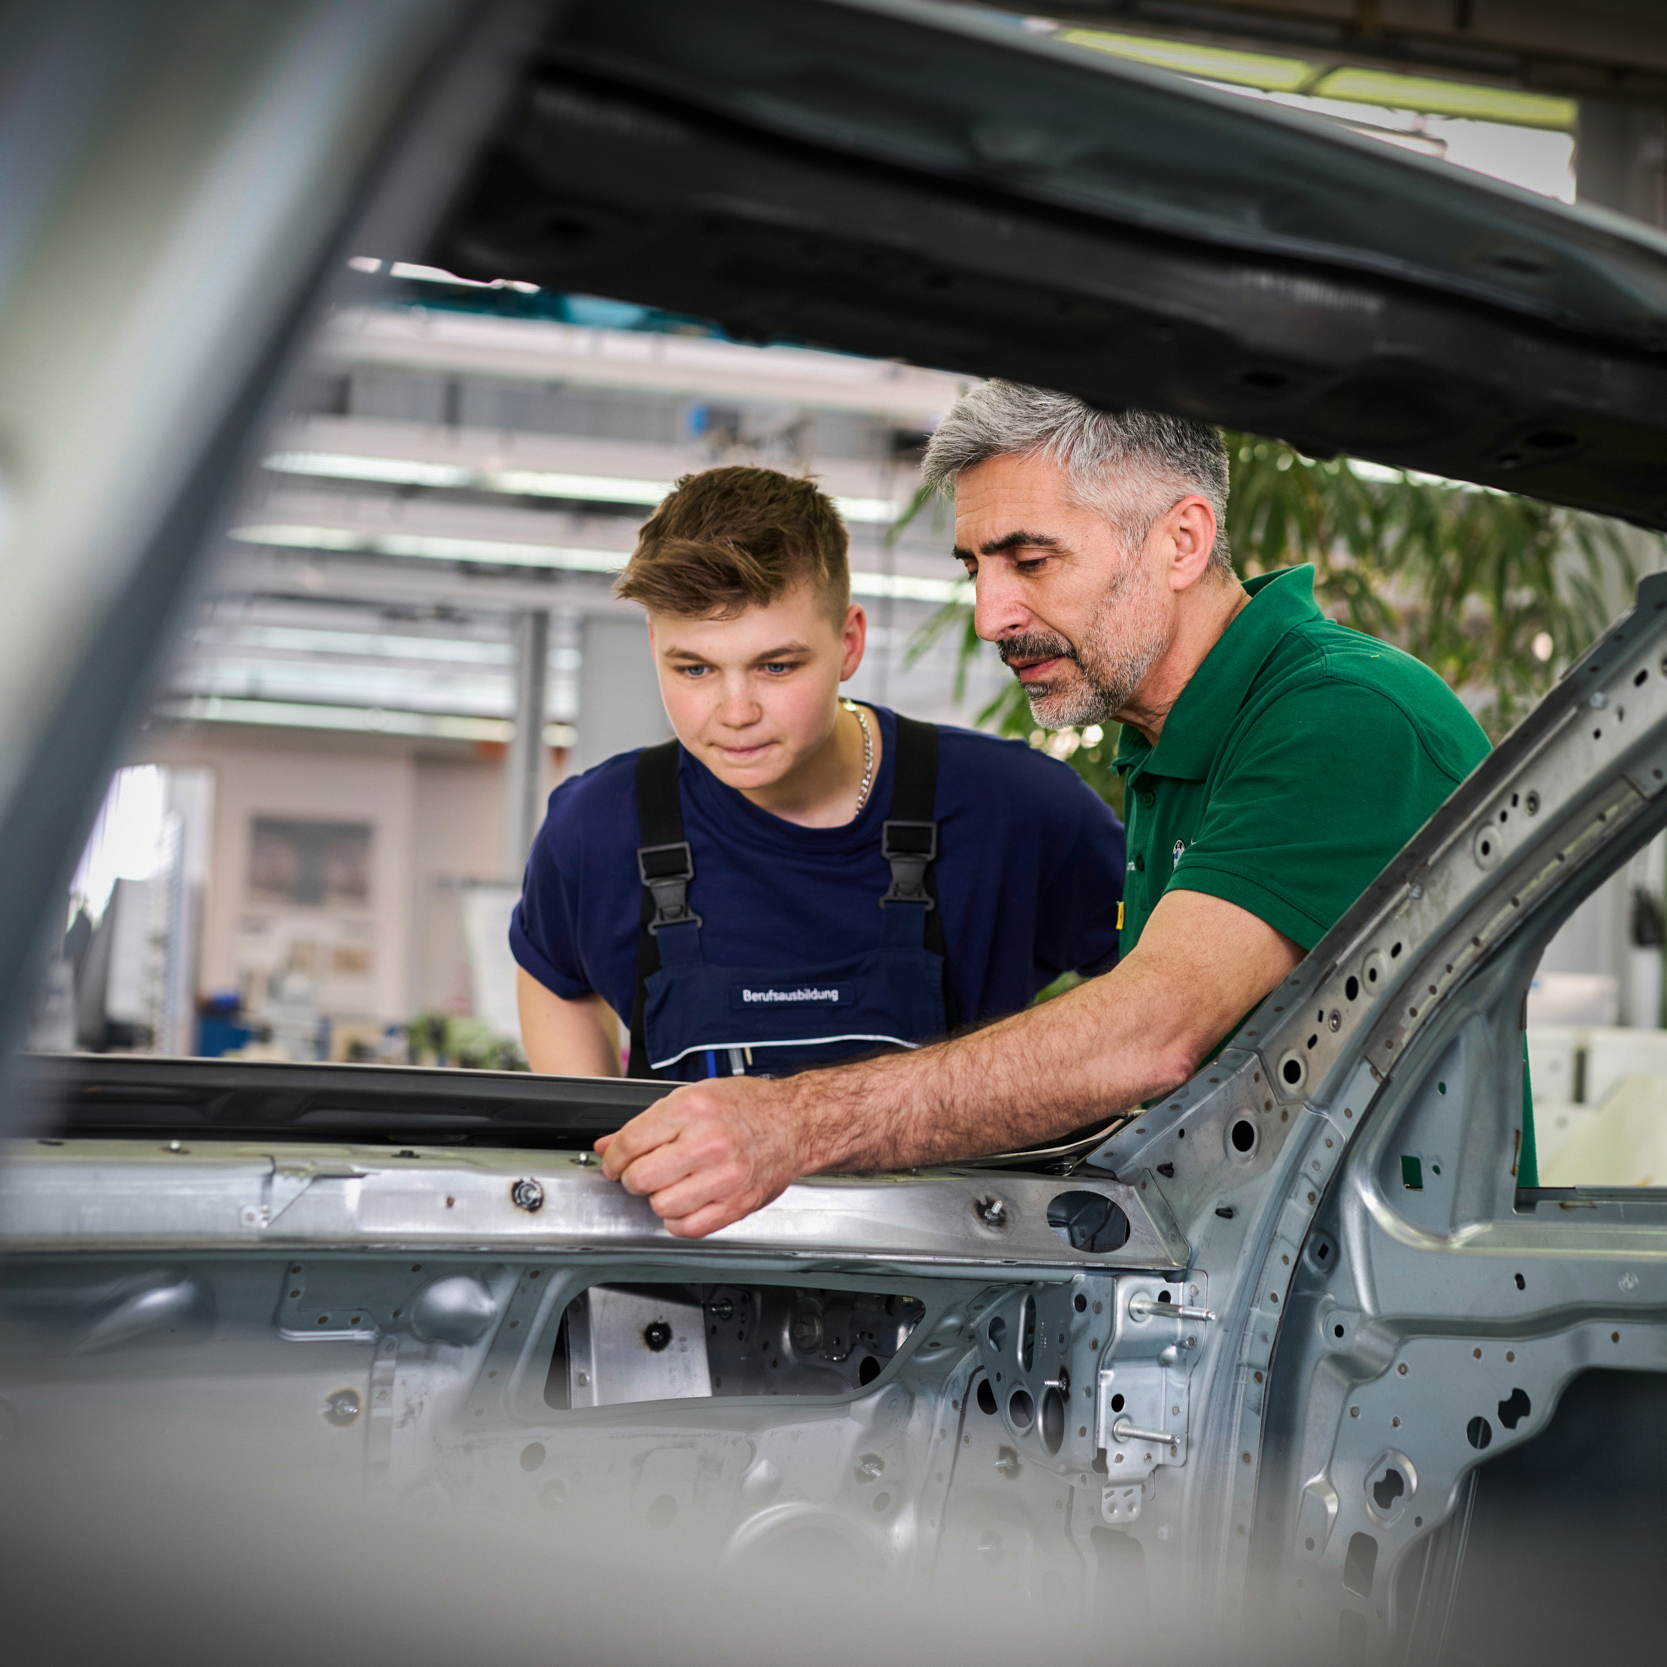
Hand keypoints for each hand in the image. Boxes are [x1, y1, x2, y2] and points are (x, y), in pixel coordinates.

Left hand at [595, 1076, 806, 1237]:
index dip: (614, 1157)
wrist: (796, 1122)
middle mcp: (708, 1143)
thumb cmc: (749, 1106)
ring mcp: (724, 1177)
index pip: (631, 1142)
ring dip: (657, 1199)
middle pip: (640, 1179)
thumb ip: (649, 1123)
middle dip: (632, 1179)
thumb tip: (609, 1145)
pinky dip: (678, 1221)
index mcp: (693, 1109)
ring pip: (661, 1206)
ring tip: (669, 1185)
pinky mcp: (737, 1203)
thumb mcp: (694, 1098)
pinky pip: (689, 1228)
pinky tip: (685, 1203)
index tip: (615, 1163)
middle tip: (641, 1173)